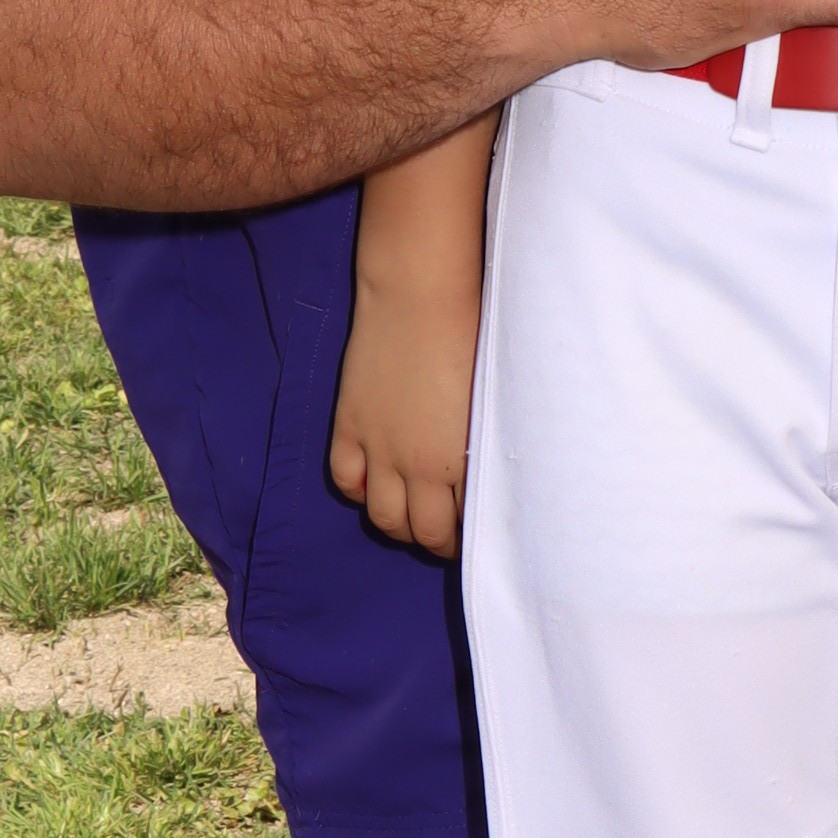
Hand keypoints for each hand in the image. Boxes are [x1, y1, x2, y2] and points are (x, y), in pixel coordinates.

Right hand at [330, 299, 475, 555]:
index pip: (464, 523)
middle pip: (422, 530)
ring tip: (411, 518)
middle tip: (447, 536)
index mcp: (463, 456)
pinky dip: (358, 491)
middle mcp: (418, 463)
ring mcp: (379, 447)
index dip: (470, 536)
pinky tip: (373, 485)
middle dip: (436, 541)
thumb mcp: (491, 396)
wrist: (420, 295)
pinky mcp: (350, 425)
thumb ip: (485, 440)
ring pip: (382, 516)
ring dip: (397, 526)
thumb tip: (490, 470)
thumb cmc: (473, 334)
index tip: (476, 534)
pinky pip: (346, 480)